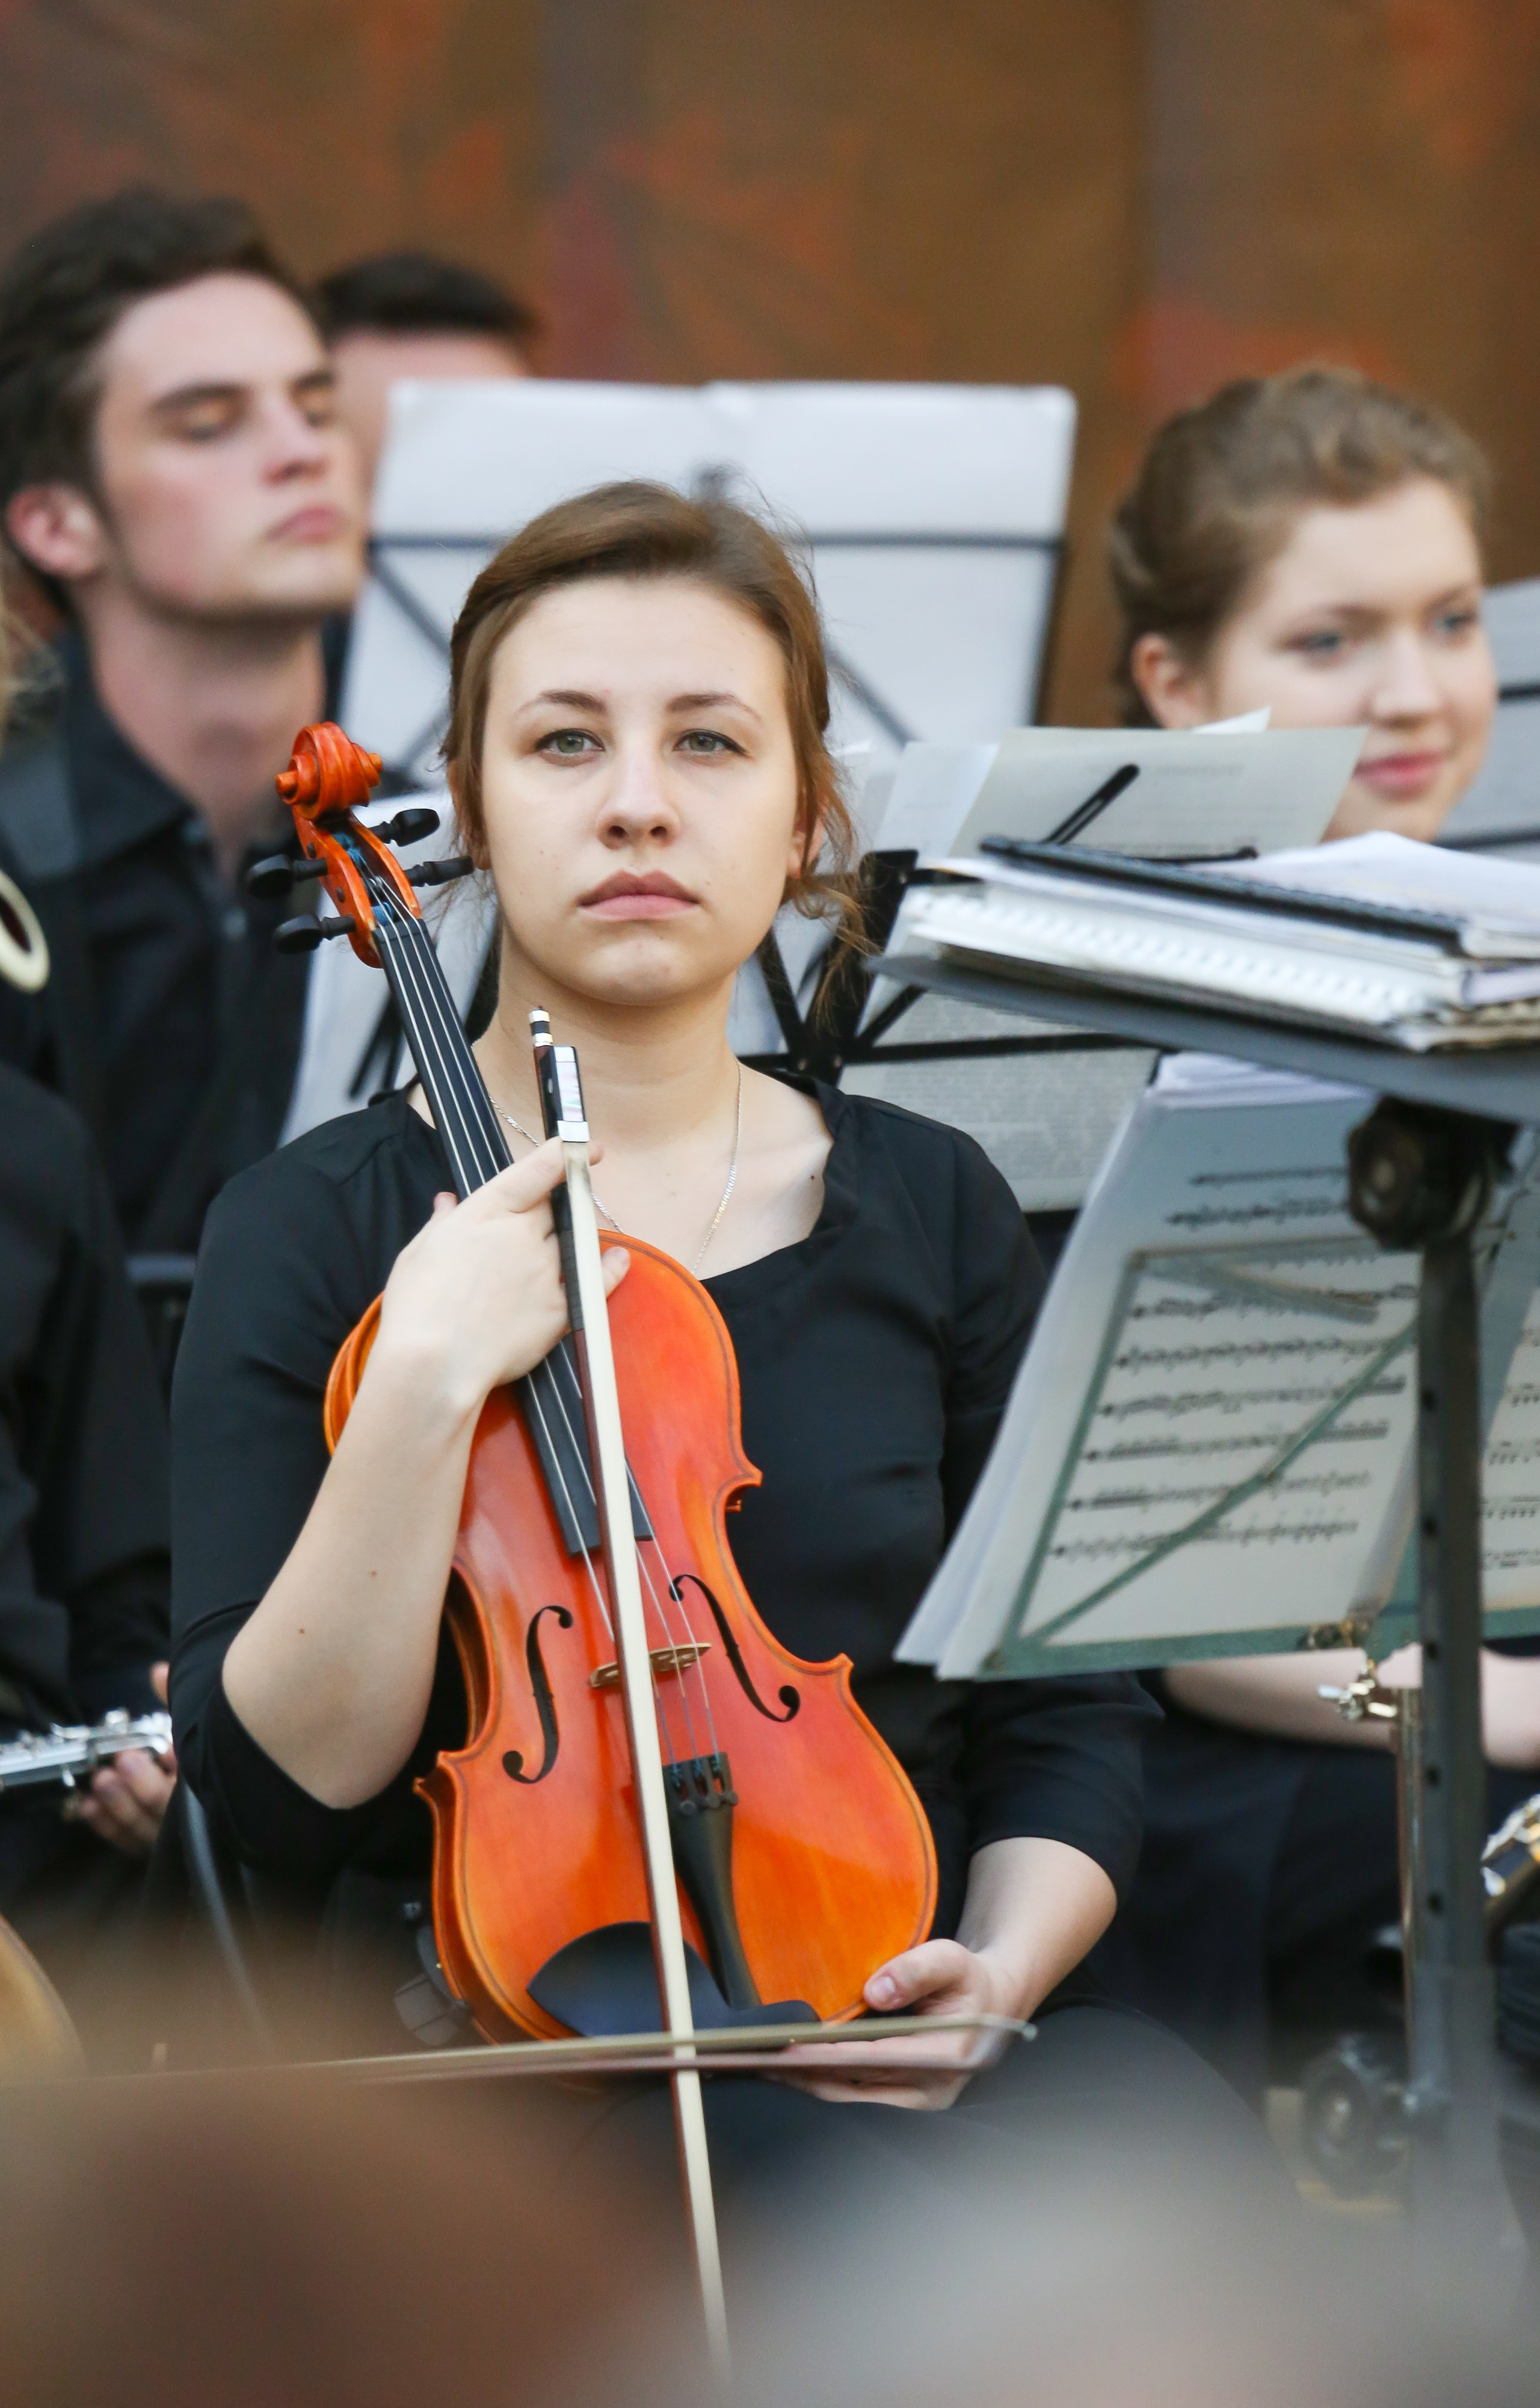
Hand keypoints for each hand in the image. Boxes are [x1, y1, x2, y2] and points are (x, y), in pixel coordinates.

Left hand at [73, 1663, 175, 1859]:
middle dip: (144, 1785)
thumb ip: (174, 1700)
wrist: (191, 1789)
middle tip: (125, 1760)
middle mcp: (190, 1811)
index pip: (194, 1779)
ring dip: (119, 1805)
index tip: (167, 1750)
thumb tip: (158, 1672)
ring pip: (144, 1827)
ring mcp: (167, 1832)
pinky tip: (87, 1806)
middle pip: (167, 1807)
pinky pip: (125, 1840)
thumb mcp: (184, 1721)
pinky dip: (105, 1824)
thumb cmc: (191, 1747)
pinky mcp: (146, 1843)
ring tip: (102, 1781)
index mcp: (204, 1780)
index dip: (178, 1767)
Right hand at [369, 1140, 629, 1418]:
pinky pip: (596, 1281)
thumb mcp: (418, 1254)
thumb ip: (442, 1223)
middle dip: (555, 1211)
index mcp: (488, 1212)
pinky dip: (610, 1269)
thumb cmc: (417, 1308)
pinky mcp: (559, 1309)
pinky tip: (618, 1261)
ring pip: (576, 1242)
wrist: (434, 1364)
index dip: (567, 1154)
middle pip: (557, 1209)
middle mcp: (524, 1234)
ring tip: (560, 1252)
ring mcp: (546, 1271)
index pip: (538, 1170)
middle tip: (546, 1223)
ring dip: (573, 1242)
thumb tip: (447, 1202)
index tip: (585, 1147)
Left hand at [777, 1938, 1022, 2112]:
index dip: (828, 2053)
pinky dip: (820, 2078)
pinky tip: (789, 2065)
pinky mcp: (903, 2098)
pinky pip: (853, 2091)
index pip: (874, 2058)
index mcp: (946, 2057)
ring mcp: (917, 2099)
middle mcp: (931, 2089)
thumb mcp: (952, 1959)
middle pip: (853, 2084)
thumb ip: (916, 1969)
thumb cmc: (970, 1979)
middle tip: (755, 2057)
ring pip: (848, 2093)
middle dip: (803, 2072)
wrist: (992, 2003)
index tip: (788, 2045)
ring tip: (760, 2062)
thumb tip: (875, 1991)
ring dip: (804, 2079)